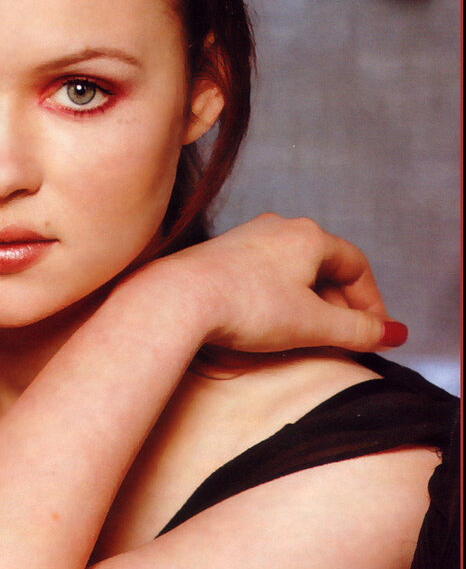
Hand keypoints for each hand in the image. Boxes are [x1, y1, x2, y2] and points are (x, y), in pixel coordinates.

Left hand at [156, 214, 404, 354]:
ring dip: (309, 303)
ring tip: (309, 336)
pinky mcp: (221, 254)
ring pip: (294, 271)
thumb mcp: (313, 324)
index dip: (371, 302)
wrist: (178, 299)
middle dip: (340, 306)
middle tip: (344, 340)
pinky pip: (265, 275)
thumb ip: (358, 331)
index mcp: (309, 236)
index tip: (374, 333)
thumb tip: (390, 334)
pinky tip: (270, 323)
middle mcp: (279, 228)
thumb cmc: (245, 306)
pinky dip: (279, 298)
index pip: (357, 266)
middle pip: (325, 267)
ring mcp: (247, 238)